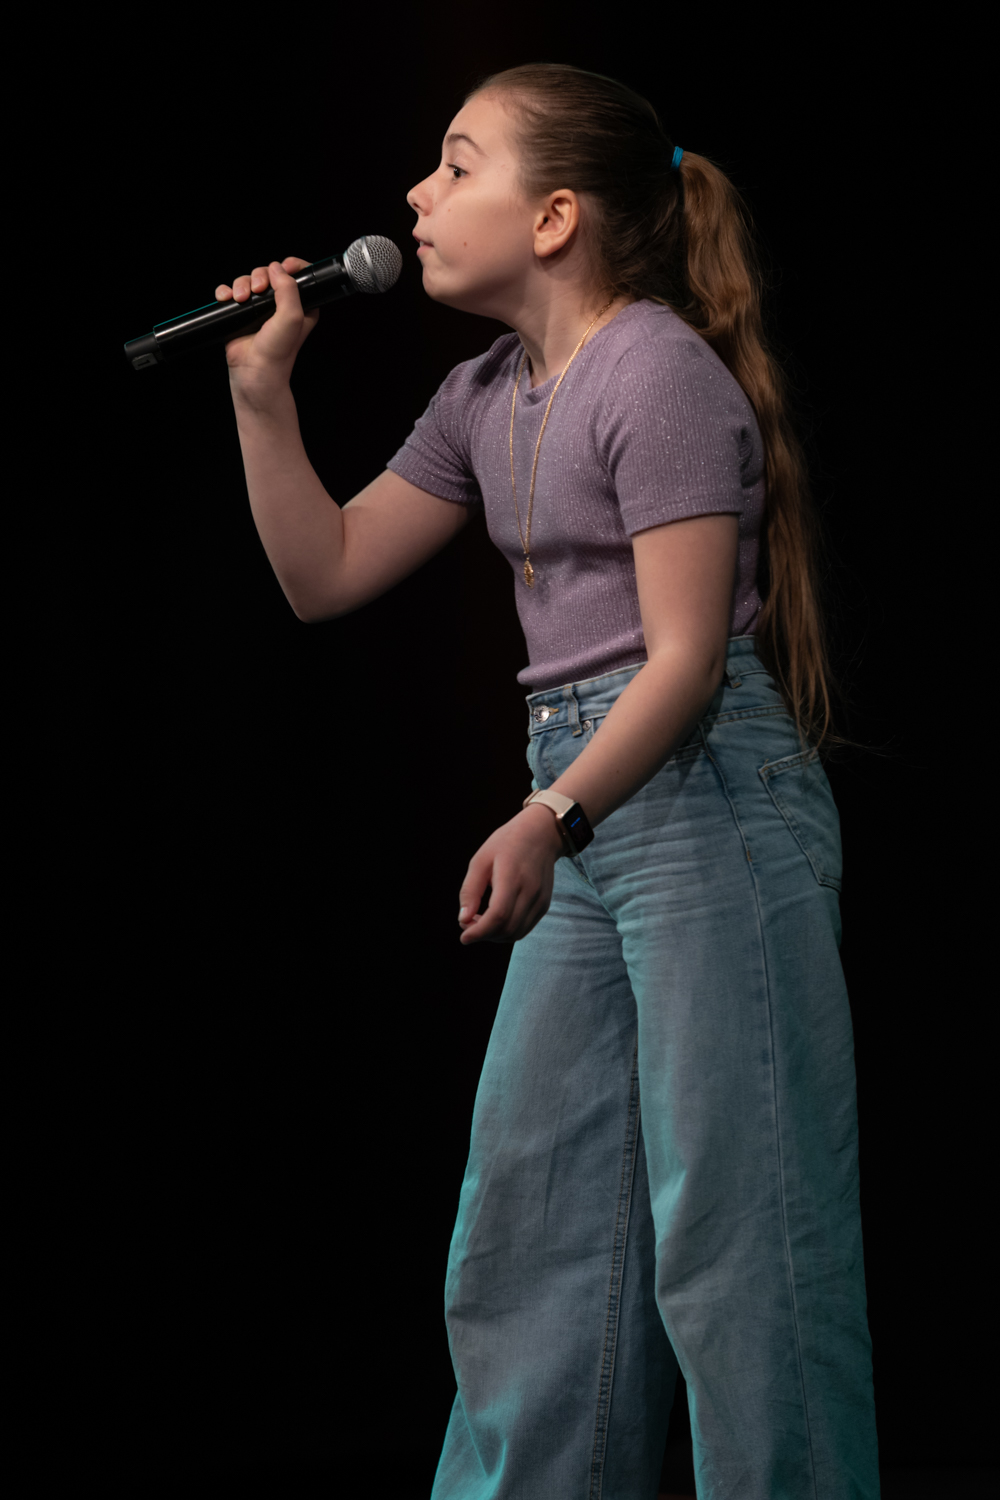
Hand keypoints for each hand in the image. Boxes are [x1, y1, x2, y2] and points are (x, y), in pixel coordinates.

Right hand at [214, 257, 318, 396]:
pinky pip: (230, 292)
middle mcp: (281, 306)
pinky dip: (226, 292)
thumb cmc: (277, 352)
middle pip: (269, 273)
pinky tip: (226, 299)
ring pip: (248, 281)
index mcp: (301, 306)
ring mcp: (260, 310)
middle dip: (260, 276)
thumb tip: (276, 268)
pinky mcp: (241, 315)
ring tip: (240, 299)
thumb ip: (288, 289)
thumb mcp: (291, 318)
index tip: (285, 265)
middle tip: (258, 289)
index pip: (299, 275)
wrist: (255, 373)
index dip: (291, 265)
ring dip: (241, 284)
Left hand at [458, 804, 564, 944]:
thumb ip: (470, 890)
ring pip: (517, 933)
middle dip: (484, 935)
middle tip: (468, 925)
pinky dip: (508, 931)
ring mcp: (540, 900)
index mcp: (511, 877)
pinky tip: (496, 920)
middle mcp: (530, 892)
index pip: (498, 915)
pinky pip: (525, 928)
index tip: (464, 937)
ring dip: (495, 936)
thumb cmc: (507, 843)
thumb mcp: (481, 860)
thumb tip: (462, 919)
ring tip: (481, 922)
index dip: (479, 931)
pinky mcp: (544, 904)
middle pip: (507, 929)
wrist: (541, 834)